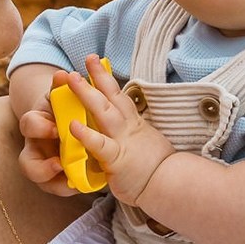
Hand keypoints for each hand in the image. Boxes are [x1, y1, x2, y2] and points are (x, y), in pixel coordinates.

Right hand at [17, 74, 77, 197]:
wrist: (65, 121)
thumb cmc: (61, 107)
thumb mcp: (60, 96)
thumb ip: (61, 87)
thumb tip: (62, 74)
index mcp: (37, 124)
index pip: (29, 125)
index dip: (40, 128)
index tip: (56, 129)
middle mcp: (37, 148)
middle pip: (27, 164)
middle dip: (42, 168)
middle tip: (59, 164)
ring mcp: (46, 165)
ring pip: (42, 183)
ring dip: (55, 184)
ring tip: (71, 183)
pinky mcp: (57, 178)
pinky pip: (58, 188)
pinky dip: (67, 188)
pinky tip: (80, 185)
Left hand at [61, 55, 175, 206]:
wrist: (171, 185)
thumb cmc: (159, 170)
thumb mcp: (147, 145)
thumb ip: (134, 136)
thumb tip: (126, 133)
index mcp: (134, 124)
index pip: (120, 97)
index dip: (107, 80)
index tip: (97, 64)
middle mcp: (128, 128)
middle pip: (112, 96)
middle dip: (99, 76)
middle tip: (88, 58)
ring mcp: (122, 141)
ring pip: (104, 112)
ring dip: (87, 94)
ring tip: (73, 79)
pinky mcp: (116, 159)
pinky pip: (100, 145)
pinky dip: (87, 135)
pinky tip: (73, 125)